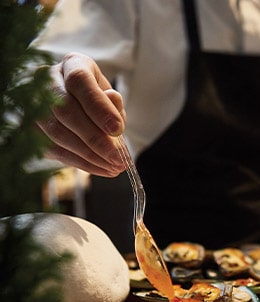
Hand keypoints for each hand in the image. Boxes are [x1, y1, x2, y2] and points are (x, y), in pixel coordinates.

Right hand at [36, 52, 125, 176]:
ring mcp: (34, 103)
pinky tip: (100, 168)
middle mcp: (48, 80)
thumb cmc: (99, 101)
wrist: (79, 106)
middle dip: (95, 139)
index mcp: (73, 64)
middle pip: (65, 110)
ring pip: (57, 132)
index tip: (118, 130)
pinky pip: (53, 149)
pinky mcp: (31, 128)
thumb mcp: (112, 99)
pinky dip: (79, 162)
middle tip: (118, 158)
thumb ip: (113, 105)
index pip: (80, 81)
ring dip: (88, 155)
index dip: (98, 107)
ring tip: (113, 167)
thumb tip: (113, 109)